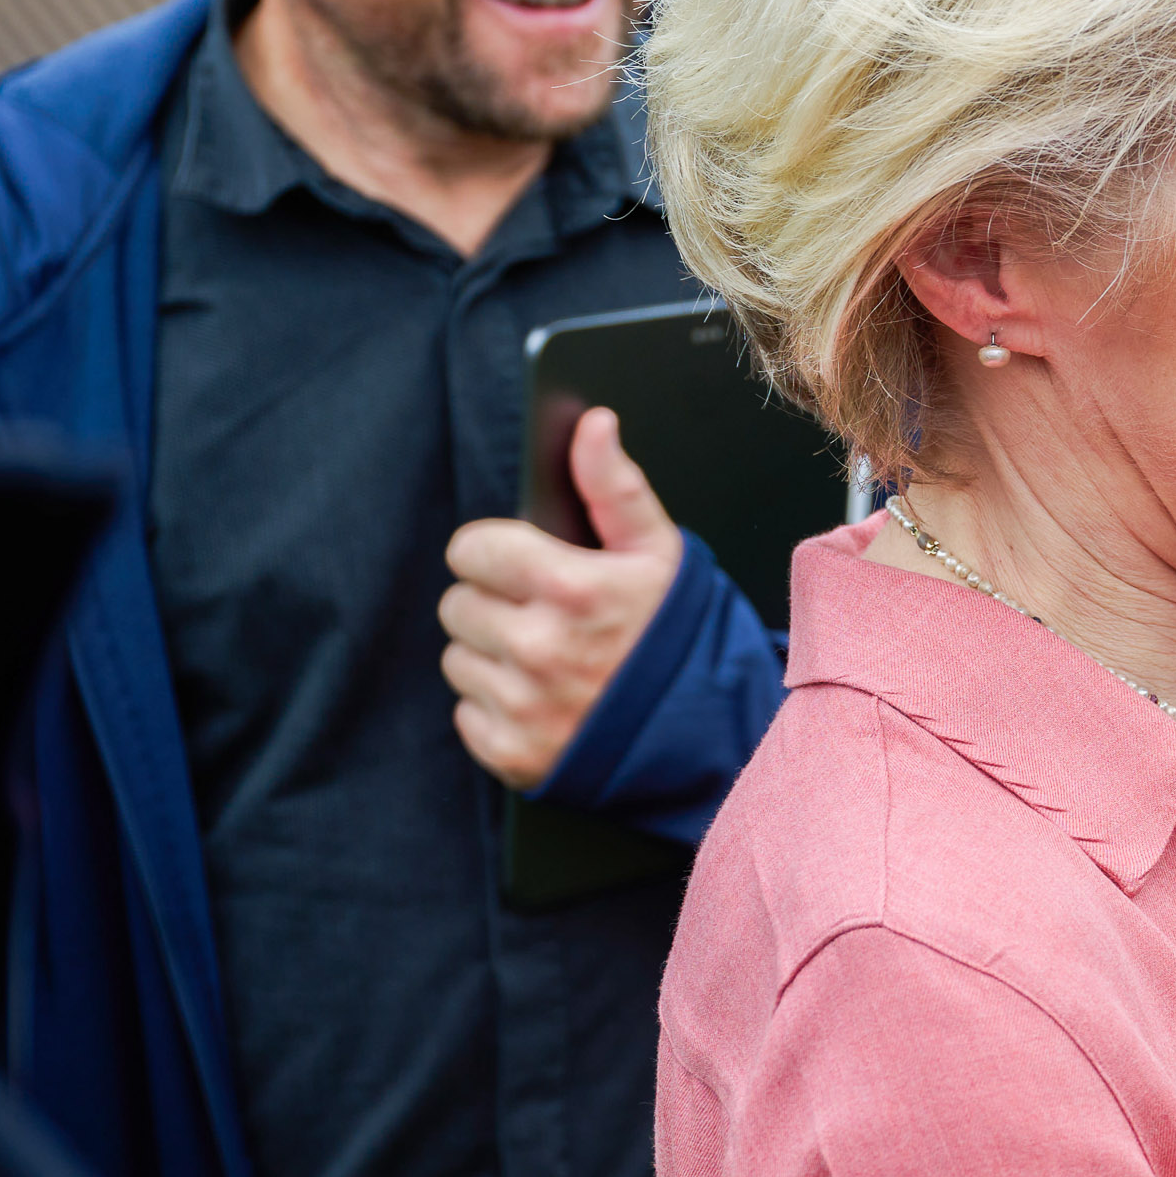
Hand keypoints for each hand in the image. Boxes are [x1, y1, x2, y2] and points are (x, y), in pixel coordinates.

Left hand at [440, 407, 682, 787]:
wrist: (716, 739)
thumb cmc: (684, 638)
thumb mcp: (660, 553)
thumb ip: (614, 486)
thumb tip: (593, 423)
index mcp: (572, 587)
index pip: (470, 549)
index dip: (497, 554)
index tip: (525, 568)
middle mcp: (540, 647)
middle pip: (458, 605)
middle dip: (497, 606)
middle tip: (550, 619)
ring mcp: (525, 706)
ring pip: (458, 659)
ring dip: (494, 658)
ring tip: (551, 663)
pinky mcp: (514, 754)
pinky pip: (468, 715)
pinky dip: (499, 710)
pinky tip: (546, 703)